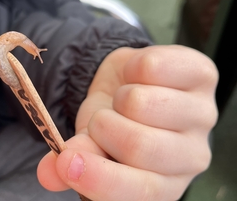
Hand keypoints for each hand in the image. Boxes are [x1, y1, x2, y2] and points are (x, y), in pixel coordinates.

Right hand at [37, 45, 217, 199]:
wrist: (129, 85)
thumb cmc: (112, 121)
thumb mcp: (89, 144)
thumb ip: (73, 160)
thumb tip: (49, 173)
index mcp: (163, 183)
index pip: (139, 191)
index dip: (99, 178)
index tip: (65, 162)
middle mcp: (192, 156)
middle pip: (140, 145)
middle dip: (104, 126)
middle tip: (101, 119)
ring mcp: (203, 115)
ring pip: (142, 103)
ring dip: (119, 97)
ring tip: (124, 99)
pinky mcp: (205, 75)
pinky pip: (154, 66)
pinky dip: (133, 66)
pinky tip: (138, 75)